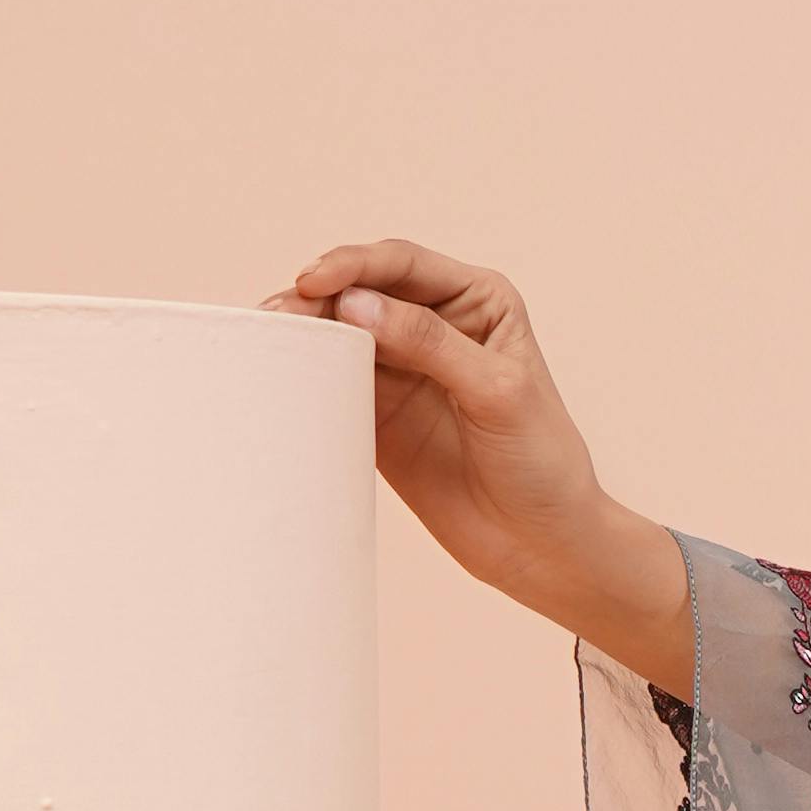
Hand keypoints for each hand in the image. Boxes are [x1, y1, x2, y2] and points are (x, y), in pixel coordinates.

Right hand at [278, 233, 691, 693]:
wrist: (542, 544)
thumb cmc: (542, 462)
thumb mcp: (496, 393)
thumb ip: (431, 345)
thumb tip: (357, 304)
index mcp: (477, 301)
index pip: (403, 265)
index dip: (355, 265)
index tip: (315, 281)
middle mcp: (436, 325)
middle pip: (363, 291)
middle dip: (318, 296)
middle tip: (279, 312)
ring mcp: (404, 370)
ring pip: (341, 334)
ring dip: (305, 332)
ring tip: (269, 336)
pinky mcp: (380, 416)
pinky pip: (334, 383)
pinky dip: (307, 376)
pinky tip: (282, 374)